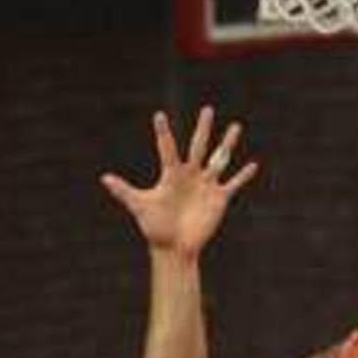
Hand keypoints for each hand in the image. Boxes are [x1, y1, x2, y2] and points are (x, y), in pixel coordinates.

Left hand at [101, 105, 257, 257]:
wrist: (173, 248)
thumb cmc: (155, 228)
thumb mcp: (140, 206)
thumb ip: (124, 191)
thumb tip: (104, 178)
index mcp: (172, 174)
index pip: (168, 148)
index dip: (163, 133)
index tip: (158, 116)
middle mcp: (190, 175)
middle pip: (198, 146)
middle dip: (204, 128)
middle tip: (208, 109)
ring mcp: (206, 185)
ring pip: (220, 160)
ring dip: (228, 144)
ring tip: (236, 126)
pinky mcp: (219, 199)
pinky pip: (233, 184)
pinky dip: (243, 176)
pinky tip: (253, 165)